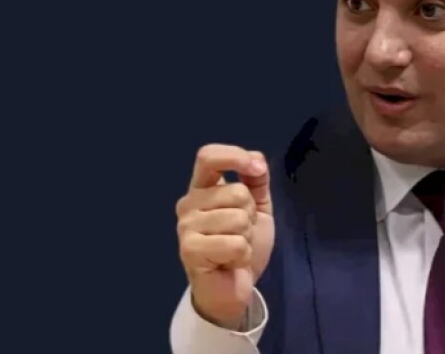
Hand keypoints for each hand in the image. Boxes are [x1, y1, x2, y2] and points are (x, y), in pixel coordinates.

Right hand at [175, 144, 274, 327]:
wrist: (232, 289)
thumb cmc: (241, 246)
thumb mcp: (258, 209)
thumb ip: (257, 182)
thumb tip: (258, 160)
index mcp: (203, 189)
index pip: (208, 156)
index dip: (235, 156)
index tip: (257, 169)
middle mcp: (189, 204)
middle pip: (237, 192)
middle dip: (251, 216)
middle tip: (241, 234)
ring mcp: (186, 227)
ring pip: (238, 219)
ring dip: (247, 238)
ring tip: (235, 249)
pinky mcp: (190, 250)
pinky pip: (235, 244)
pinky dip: (243, 255)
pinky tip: (231, 263)